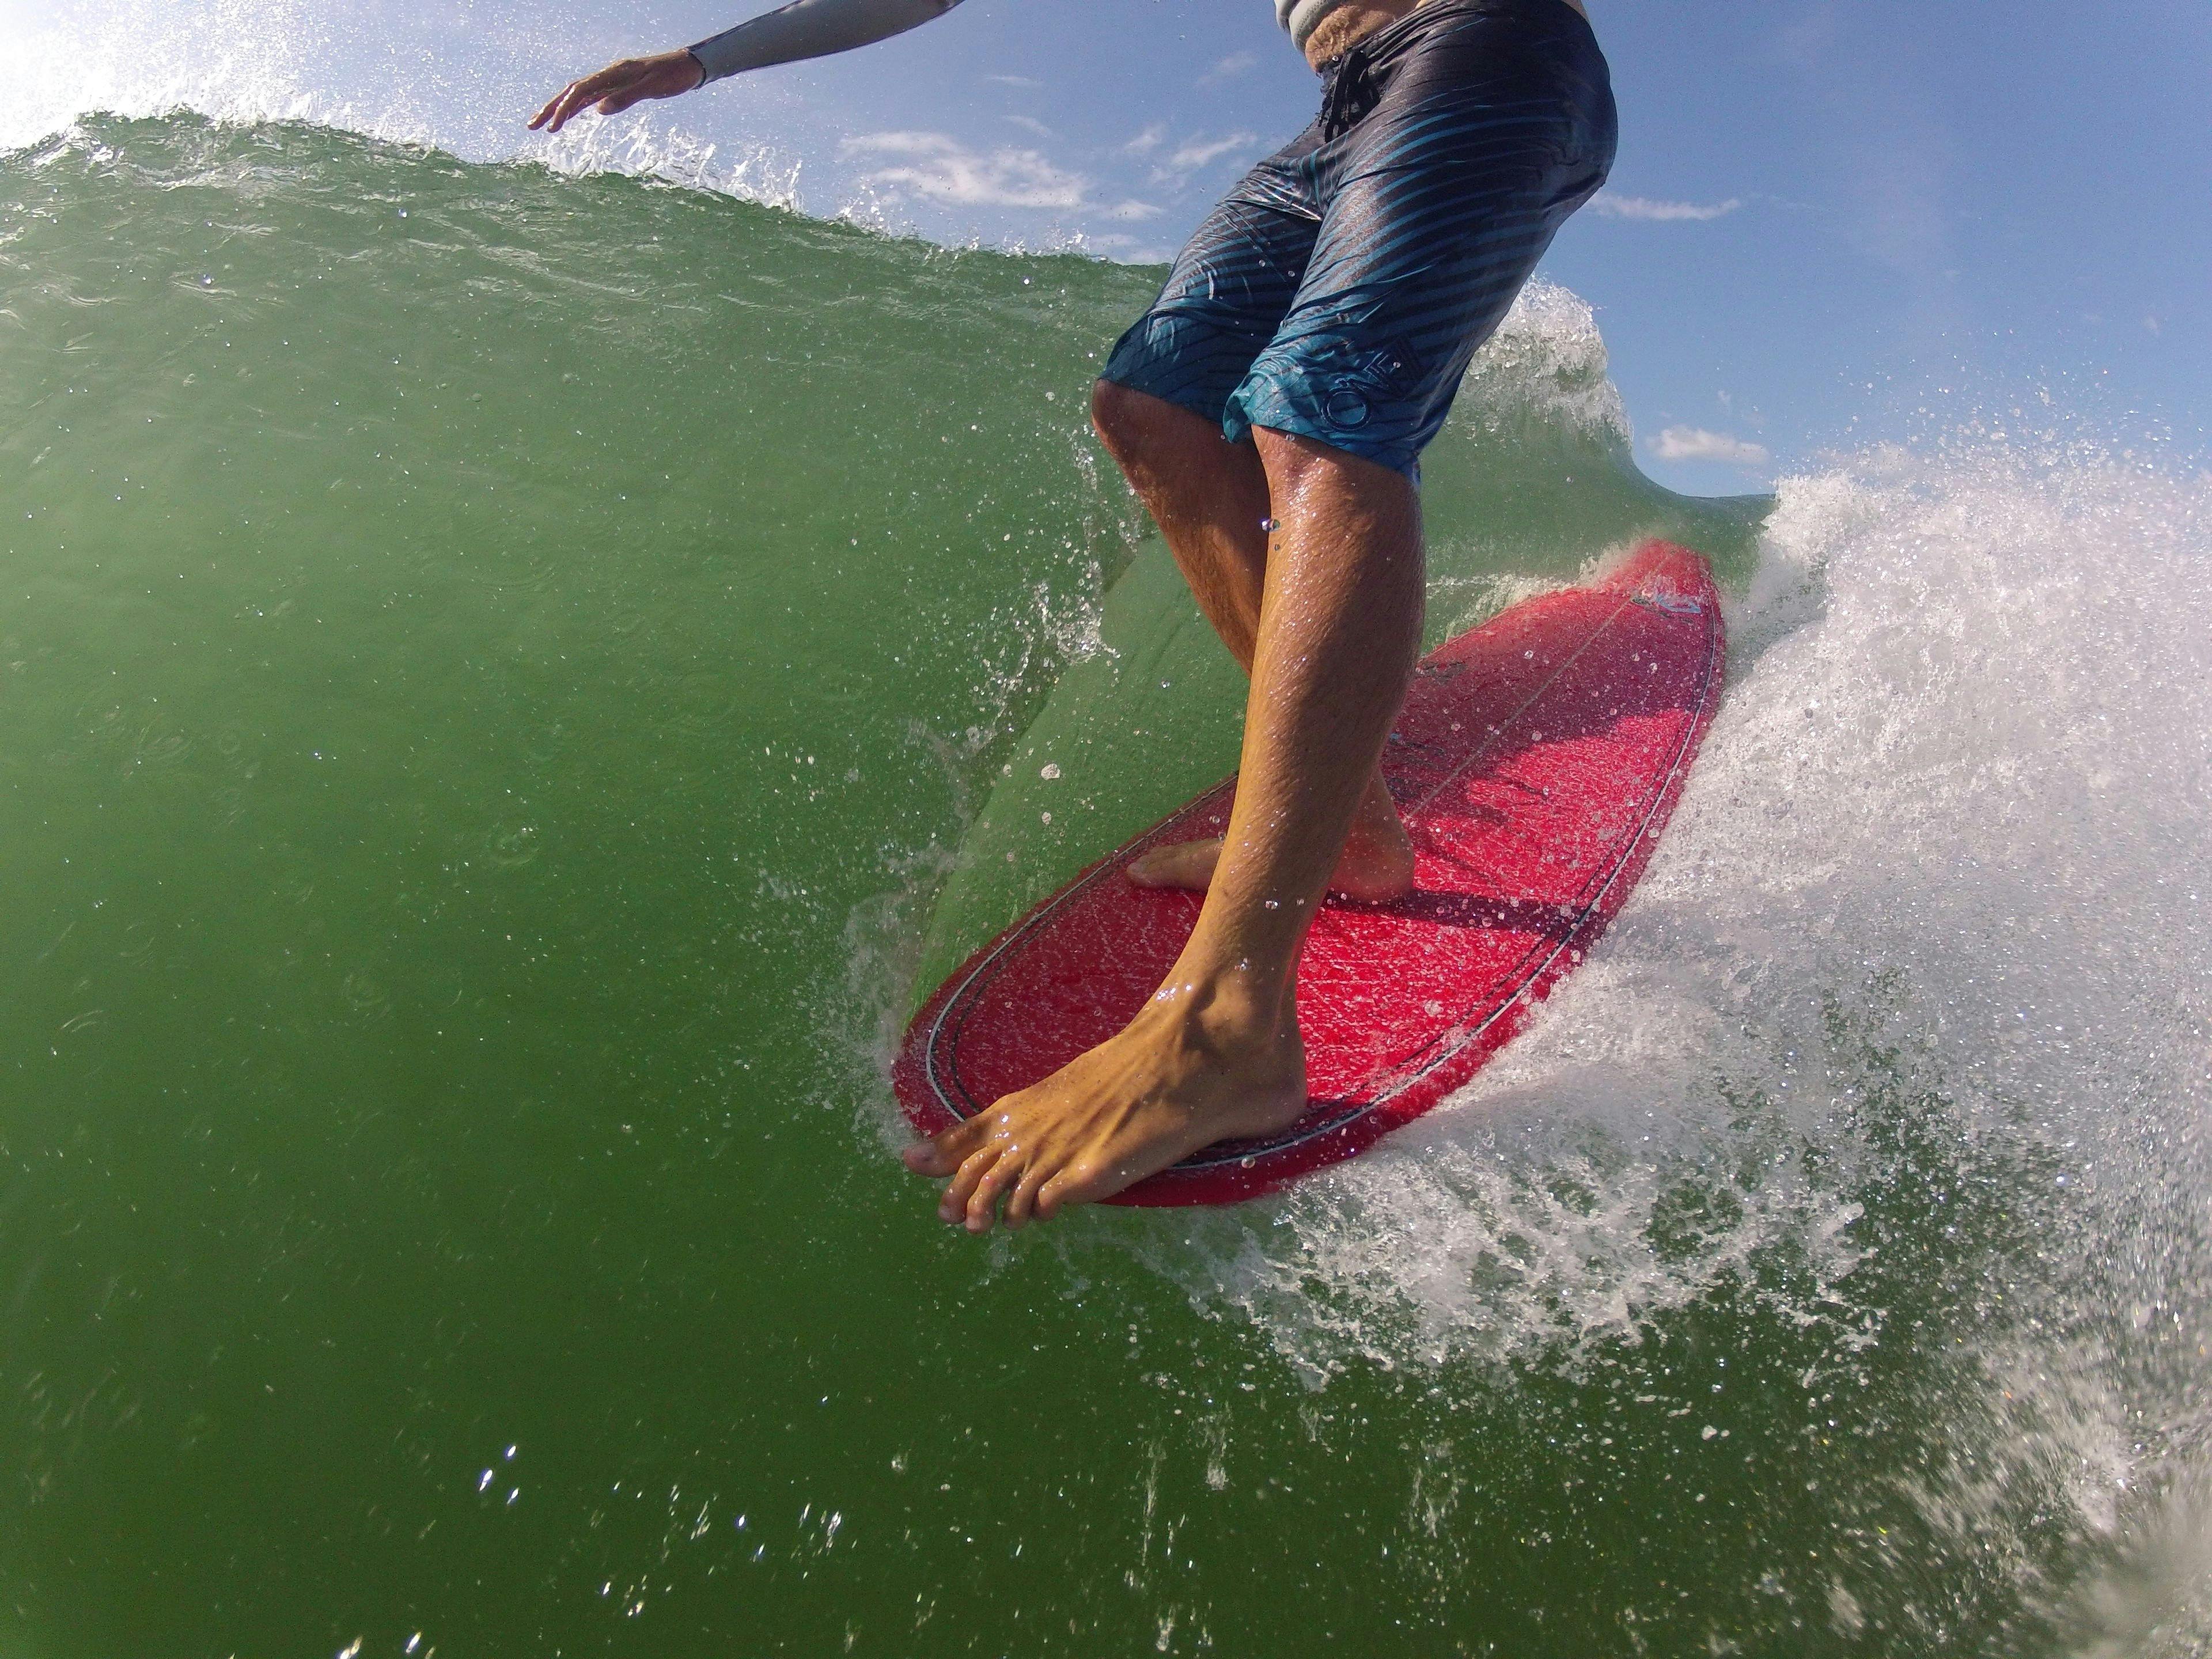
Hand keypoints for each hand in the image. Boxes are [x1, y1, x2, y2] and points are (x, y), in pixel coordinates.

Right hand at [528, 50, 706, 134]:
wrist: (688, 67)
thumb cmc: (673, 76)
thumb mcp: (652, 88)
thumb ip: (626, 97)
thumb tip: (599, 109)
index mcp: (614, 73)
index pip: (580, 91)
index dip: (563, 109)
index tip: (552, 128)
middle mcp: (609, 75)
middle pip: (572, 91)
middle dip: (551, 109)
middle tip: (531, 126)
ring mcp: (612, 81)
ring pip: (579, 95)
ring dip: (560, 109)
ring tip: (543, 126)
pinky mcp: (618, 87)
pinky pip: (592, 97)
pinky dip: (578, 108)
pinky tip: (569, 118)